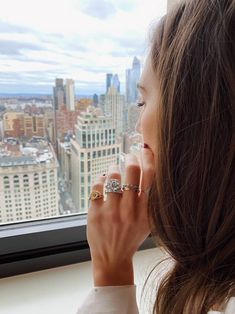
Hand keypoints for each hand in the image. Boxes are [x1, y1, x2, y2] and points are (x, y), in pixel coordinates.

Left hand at [87, 147, 154, 285]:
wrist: (112, 258)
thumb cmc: (131, 236)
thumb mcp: (148, 223)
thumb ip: (152, 201)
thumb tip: (150, 170)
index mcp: (146, 211)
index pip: (150, 177)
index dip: (148, 159)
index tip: (145, 150)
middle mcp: (130, 210)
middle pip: (132, 171)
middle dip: (131, 158)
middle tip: (129, 156)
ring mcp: (111, 211)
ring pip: (113, 176)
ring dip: (113, 169)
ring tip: (113, 170)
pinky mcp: (95, 213)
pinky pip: (97, 185)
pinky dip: (100, 179)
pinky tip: (102, 181)